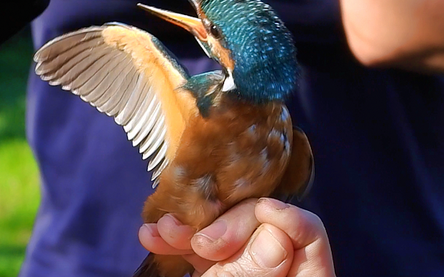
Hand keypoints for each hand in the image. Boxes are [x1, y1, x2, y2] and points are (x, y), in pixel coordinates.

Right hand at [139, 198, 335, 276]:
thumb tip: (274, 232)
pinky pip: (204, 255)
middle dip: (229, 226)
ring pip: (228, 238)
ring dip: (192, 231)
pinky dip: (180, 246)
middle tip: (199, 241)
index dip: (286, 216)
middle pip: (265, 228)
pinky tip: (155, 238)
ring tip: (161, 230)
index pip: (310, 238)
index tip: (258, 210)